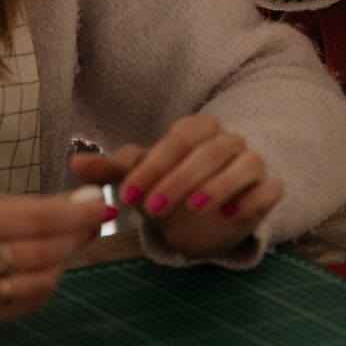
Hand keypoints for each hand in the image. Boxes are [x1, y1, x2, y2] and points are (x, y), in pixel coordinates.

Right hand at [0, 187, 110, 327]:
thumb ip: (26, 204)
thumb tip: (81, 202)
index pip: (36, 220)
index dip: (76, 215)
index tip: (102, 205)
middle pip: (42, 253)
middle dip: (76, 238)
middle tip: (91, 225)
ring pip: (39, 284)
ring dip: (64, 264)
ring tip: (68, 246)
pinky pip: (23, 306)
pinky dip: (43, 287)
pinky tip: (45, 270)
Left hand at [73, 115, 282, 259]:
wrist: (202, 214)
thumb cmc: (168, 185)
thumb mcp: (139, 178)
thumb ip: (112, 170)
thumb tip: (76, 163)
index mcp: (196, 129)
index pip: (178, 139)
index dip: (154, 166)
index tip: (127, 195)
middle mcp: (228, 141)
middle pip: (212, 150)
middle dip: (182, 177)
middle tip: (154, 207)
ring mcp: (251, 163)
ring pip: (246, 164)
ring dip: (220, 184)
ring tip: (194, 208)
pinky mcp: (267, 189)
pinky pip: (270, 188)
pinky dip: (254, 199)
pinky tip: (231, 215)